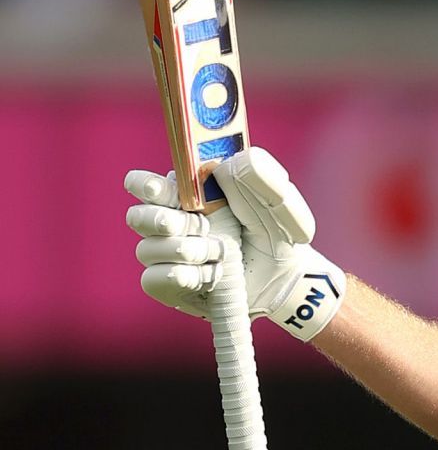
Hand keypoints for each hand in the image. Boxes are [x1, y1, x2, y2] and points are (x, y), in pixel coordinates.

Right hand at [125, 148, 346, 340]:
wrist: (287, 278)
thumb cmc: (279, 234)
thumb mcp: (280, 202)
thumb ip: (259, 178)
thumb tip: (226, 163)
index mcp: (189, 196)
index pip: (147, 185)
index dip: (144, 184)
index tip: (159, 188)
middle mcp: (171, 224)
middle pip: (137, 217)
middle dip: (164, 221)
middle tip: (201, 226)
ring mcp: (167, 256)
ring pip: (147, 249)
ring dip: (188, 251)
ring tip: (222, 255)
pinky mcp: (168, 285)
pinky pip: (152, 279)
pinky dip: (183, 276)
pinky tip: (211, 276)